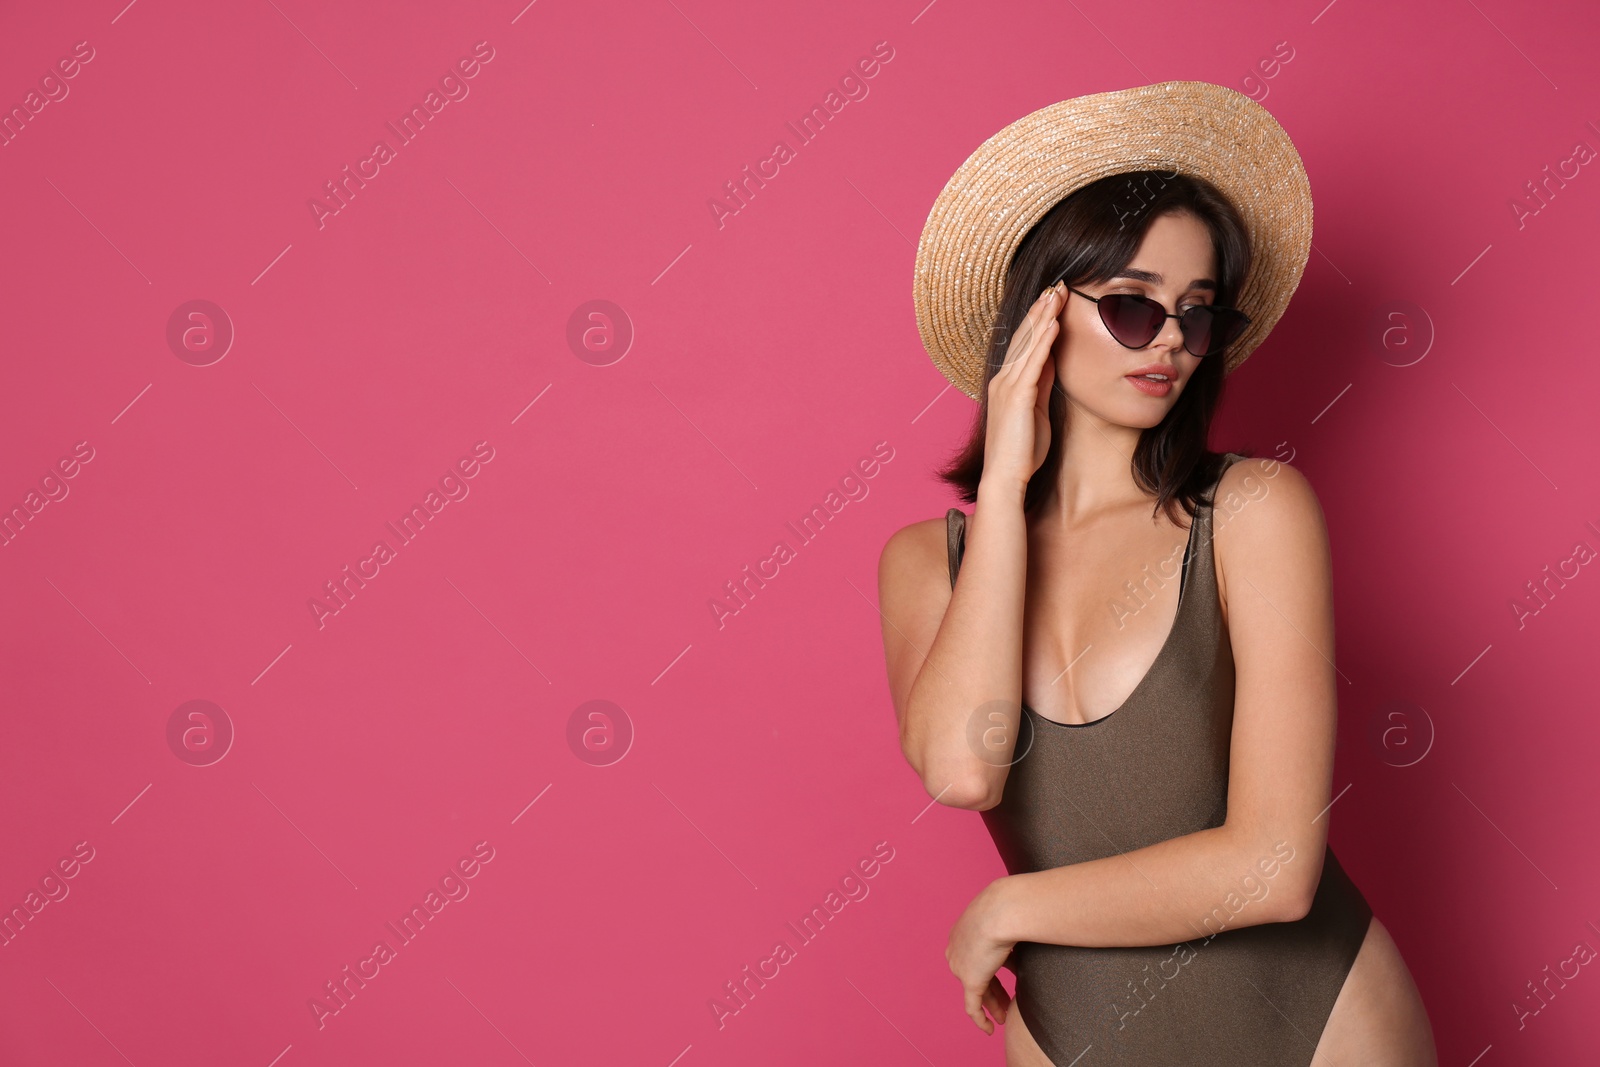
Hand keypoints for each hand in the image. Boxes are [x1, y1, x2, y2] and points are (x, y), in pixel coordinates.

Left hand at [946, 879, 1017, 1034]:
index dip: (990, 970)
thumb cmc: (1010, 908)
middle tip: (1004, 1004)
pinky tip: (989, 1029)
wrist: (1002, 910)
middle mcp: (956, 949)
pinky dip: (980, 1019)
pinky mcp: (969, 980)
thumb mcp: (1010, 922)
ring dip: (991, 1005)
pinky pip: (972, 1006)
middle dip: (992, 992)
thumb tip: (1028, 946)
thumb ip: (1013, 938)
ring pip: (976, 992)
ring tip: (1002, 1016)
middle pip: (976, 975)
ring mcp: (960, 965)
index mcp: (964, 931)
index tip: (1004, 982)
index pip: (976, 957)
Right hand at [979, 283, 1062, 500]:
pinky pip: (1034, 362)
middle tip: (1056, 285)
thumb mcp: (1036, 411)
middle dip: (1041, 309)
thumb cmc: (1021, 451)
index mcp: (1006, 383)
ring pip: (1029, 343)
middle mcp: (1003, 379)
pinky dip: (1044, 341)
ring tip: (1057, 294)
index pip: (1024, 344)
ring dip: (1044, 316)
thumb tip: (1053, 362)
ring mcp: (1009, 386)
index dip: (1037, 320)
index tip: (1052, 300)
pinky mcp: (1018, 396)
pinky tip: (1055, 323)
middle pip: (1024, 336)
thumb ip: (1041, 385)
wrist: (1005, 476)